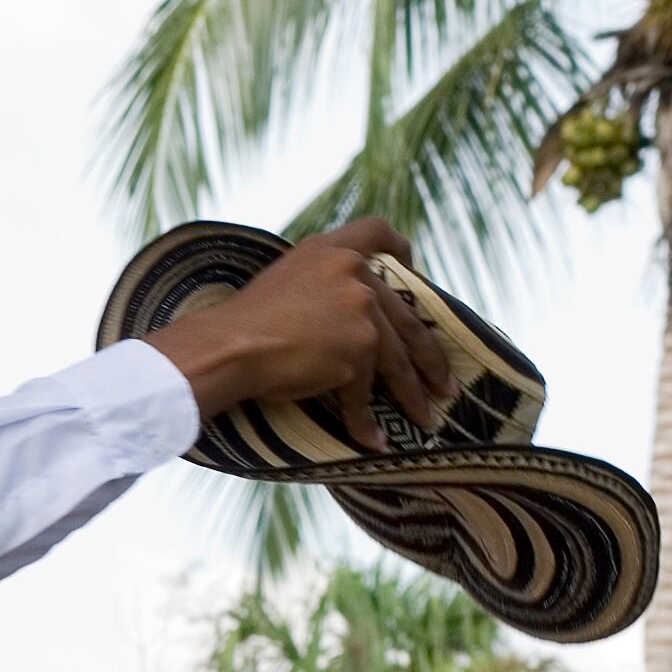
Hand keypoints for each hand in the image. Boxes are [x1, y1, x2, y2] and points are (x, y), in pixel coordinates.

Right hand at [136, 217, 450, 439]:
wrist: (229, 347)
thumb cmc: (240, 324)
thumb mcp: (280, 281)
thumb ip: (318, 283)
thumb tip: (337, 313)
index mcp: (330, 251)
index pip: (378, 232)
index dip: (401, 250)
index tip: (415, 273)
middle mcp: (353, 274)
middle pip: (405, 316)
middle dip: (428, 357)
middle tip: (442, 382)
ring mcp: (360, 312)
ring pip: (395, 360)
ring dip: (411, 395)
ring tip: (425, 419)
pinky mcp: (358, 350)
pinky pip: (366, 392)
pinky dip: (367, 420)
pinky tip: (373, 440)